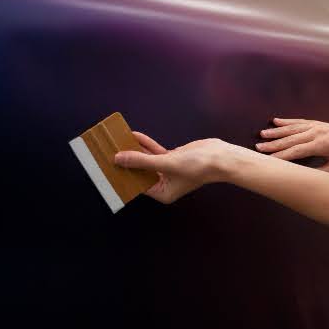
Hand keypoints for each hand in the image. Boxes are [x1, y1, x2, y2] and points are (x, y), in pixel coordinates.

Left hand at [114, 132, 230, 203]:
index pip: (136, 184)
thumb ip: (142, 161)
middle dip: (127, 161)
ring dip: (135, 150)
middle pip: (139, 172)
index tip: (108, 166)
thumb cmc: (198, 167)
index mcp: (162, 193)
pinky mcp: (172, 158)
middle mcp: (163, 183)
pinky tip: (134, 136)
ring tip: (119, 140)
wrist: (220, 157)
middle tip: (110, 151)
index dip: (123, 175)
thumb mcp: (166, 164)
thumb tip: (120, 159)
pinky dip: (145, 144)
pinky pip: (154, 152)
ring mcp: (167, 170)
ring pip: (146, 160)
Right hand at [255, 117, 328, 173]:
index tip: (269, 160)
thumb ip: (322, 172)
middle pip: (291, 139)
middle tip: (258, 147)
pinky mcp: (317, 123)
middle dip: (274, 144)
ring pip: (293, 129)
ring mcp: (316, 126)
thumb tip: (305, 177)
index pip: (297, 151)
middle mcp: (317, 133)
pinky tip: (275, 121)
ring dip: (277, 132)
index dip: (282, 156)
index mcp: (322, 145)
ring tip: (262, 134)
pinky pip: (299, 121)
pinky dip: (286, 122)